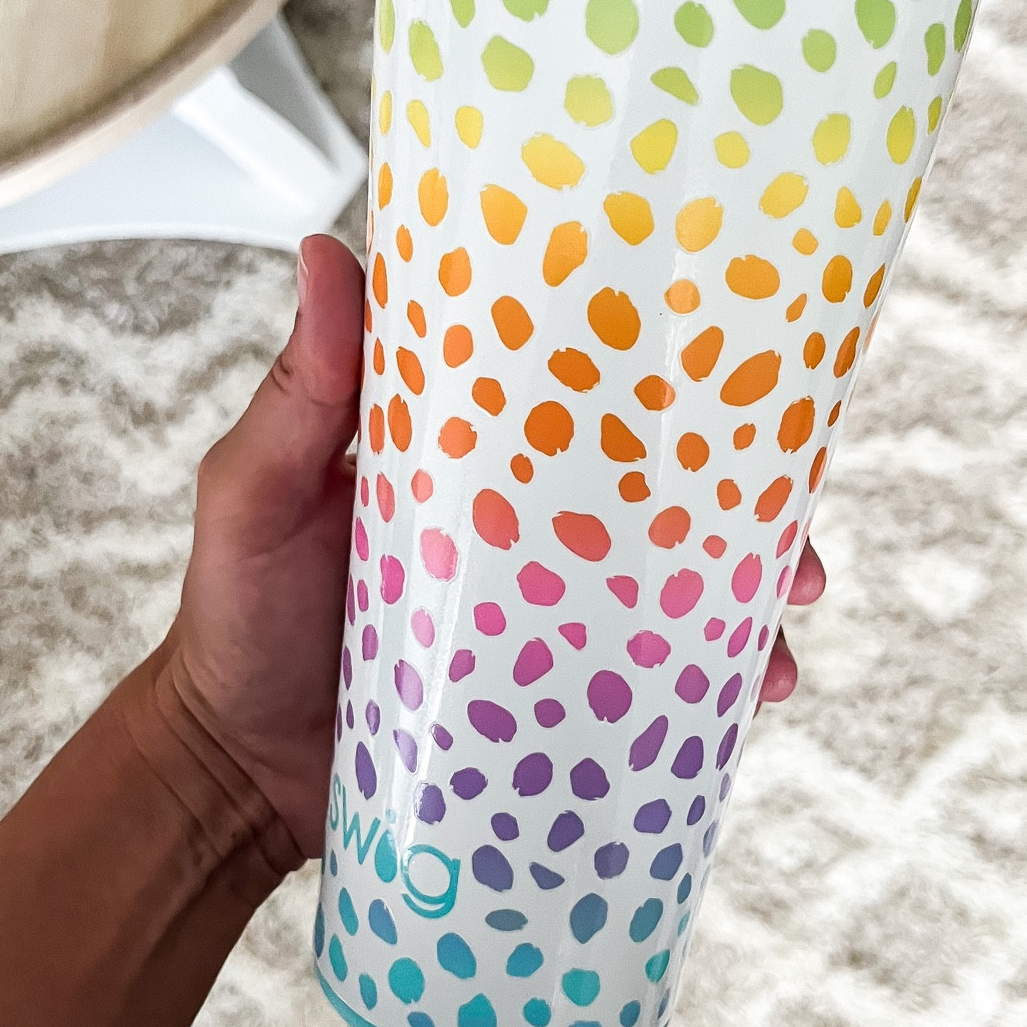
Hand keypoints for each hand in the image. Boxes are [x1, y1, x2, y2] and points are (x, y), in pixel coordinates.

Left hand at [161, 234, 823, 860]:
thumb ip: (297, 395)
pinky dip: (706, 682)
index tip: (730, 353)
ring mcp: (543, 607)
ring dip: (742, 590)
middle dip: (738, 493)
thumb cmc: (236, 620)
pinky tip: (747, 695)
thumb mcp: (256, 495)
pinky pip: (646, 675)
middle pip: (650, 486)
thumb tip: (325, 252)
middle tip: (791, 511)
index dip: (655, 372)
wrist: (235, 775)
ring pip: (668, 581)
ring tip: (785, 613)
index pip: (571, 389)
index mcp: (462, 450)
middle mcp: (518, 519)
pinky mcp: (552, 688)